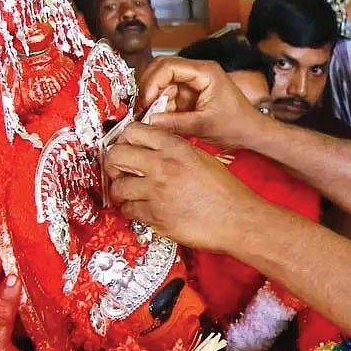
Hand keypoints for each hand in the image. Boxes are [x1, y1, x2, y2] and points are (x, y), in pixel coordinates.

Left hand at [105, 123, 261, 251]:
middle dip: (112, 163)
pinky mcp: (155, 216)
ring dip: (119, 190)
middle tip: (117, 169)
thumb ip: (175, 150)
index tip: (124, 147)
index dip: (124, 139)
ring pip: (118, 186)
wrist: (238, 219)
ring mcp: (157, 192)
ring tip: (127, 192)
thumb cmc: (226, 191)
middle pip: (116, 155)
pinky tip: (138, 208)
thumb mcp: (201, 157)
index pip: (133, 131)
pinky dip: (130, 210)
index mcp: (176, 147)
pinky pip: (128, 210)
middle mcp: (163, 166)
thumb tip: (153, 148)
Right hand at [137, 56, 272, 147]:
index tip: (145, 101)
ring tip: (150, 117)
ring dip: (153, 99)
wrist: (251, 132)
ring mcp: (192, 82)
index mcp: (205, 72)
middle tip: (141, 108)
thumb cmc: (236, 125)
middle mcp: (197, 72)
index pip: (169, 66)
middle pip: (161, 69)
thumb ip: (175, 123)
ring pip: (162, 83)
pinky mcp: (189, 94)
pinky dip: (160, 106)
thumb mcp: (204, 125)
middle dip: (149, 88)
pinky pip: (167, 95)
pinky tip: (159, 119)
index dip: (153, 81)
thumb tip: (148, 121)